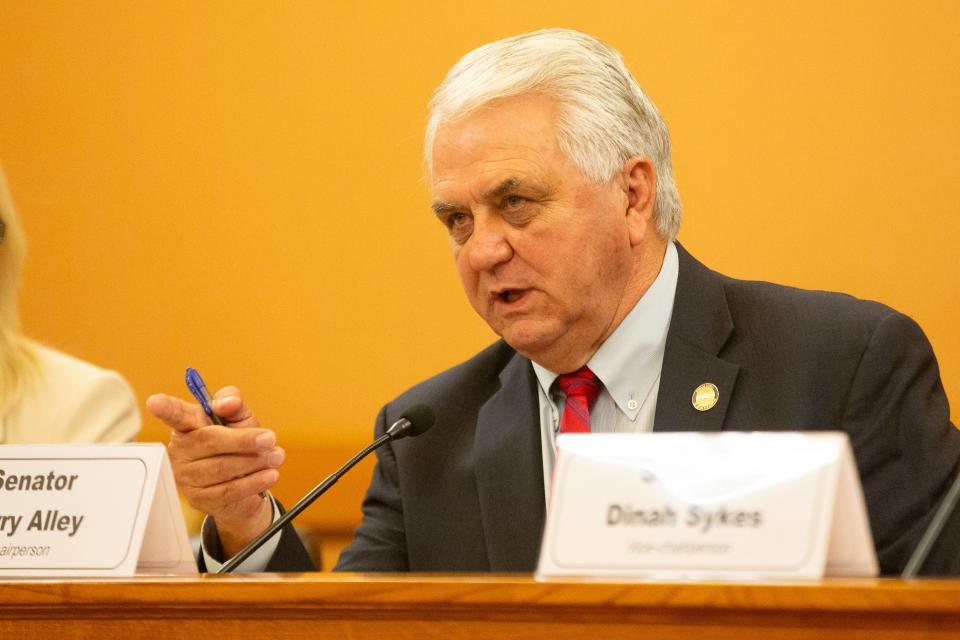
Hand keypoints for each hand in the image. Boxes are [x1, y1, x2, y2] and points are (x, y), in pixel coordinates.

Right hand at [146, 387, 284, 556]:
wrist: (248, 484)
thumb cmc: (239, 445)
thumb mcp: (241, 419)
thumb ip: (234, 403)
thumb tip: (227, 402)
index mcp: (188, 425)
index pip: (175, 414)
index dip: (165, 408)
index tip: (156, 402)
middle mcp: (182, 450)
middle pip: (209, 441)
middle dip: (244, 440)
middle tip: (269, 439)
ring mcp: (187, 476)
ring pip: (222, 467)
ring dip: (254, 462)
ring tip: (275, 457)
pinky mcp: (199, 499)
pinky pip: (228, 490)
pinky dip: (253, 482)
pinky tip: (268, 475)